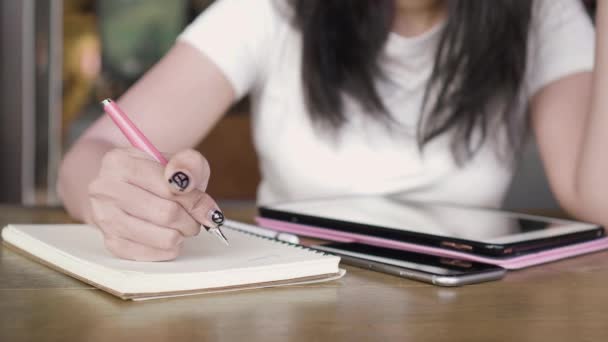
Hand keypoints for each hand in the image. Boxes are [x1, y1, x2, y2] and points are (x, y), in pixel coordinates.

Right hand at [88, 147, 221, 260]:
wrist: (128, 188)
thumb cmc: (157, 175)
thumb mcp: (178, 159)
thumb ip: (189, 163)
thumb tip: (186, 181)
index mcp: (120, 162)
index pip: (169, 188)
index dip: (196, 201)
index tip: (209, 209)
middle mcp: (105, 189)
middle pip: (167, 215)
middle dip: (191, 220)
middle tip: (196, 219)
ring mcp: (104, 218)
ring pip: (163, 238)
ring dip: (182, 235)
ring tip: (182, 226)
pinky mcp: (111, 242)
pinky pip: (152, 254)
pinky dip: (169, 249)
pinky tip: (169, 236)